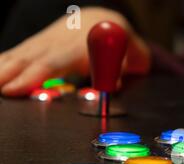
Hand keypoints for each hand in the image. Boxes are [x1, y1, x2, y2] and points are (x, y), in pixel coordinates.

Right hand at [0, 7, 149, 95]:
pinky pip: (18, 54)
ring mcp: (47, 41)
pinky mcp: (39, 46)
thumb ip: (126, 66)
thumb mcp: (135, 54)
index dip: (35, 75)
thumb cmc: (122, 41)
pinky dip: (4, 63)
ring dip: (3, 69)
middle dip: (10, 74)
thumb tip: (115, 84)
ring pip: (20, 54)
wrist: (104, 21)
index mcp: (81, 44)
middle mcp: (59, 41)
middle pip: (30, 58)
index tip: (16, 87)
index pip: (54, 62)